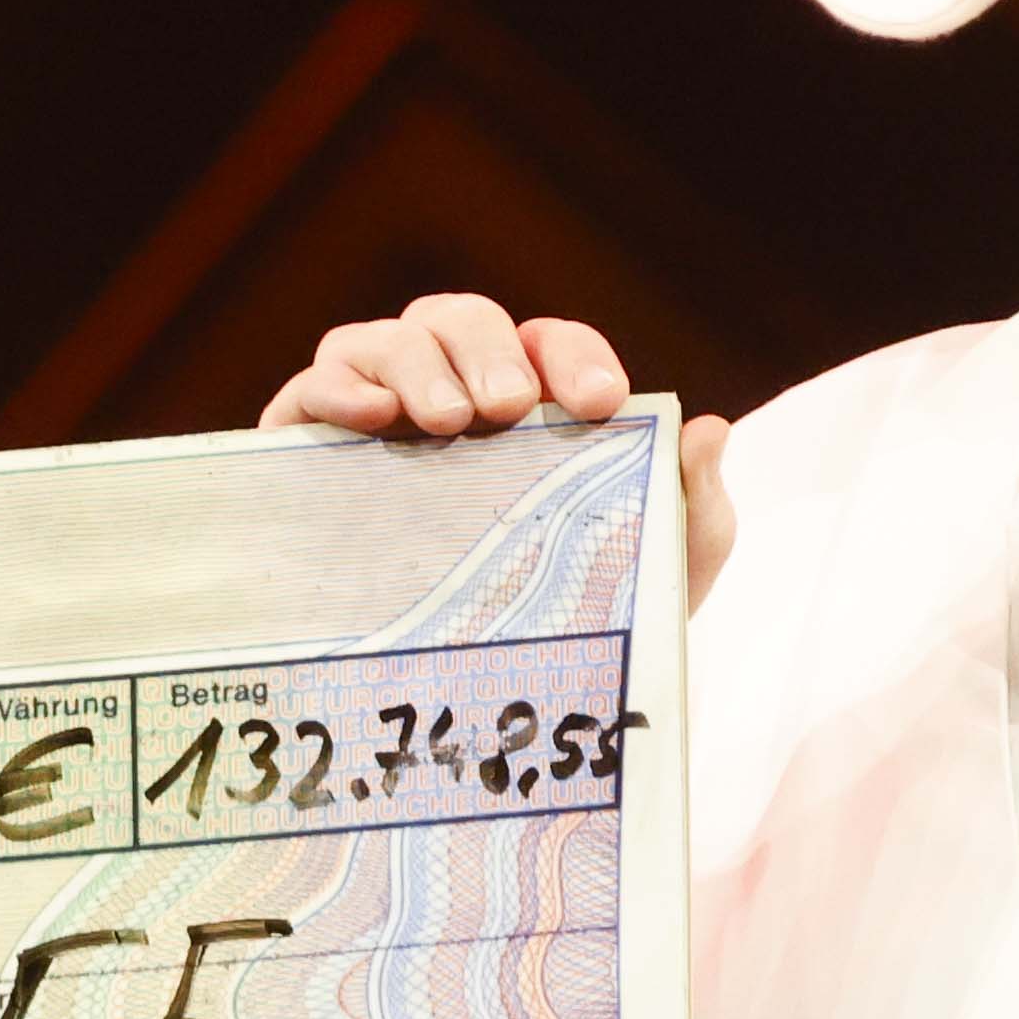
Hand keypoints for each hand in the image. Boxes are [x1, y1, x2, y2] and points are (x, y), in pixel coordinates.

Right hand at [256, 301, 734, 600]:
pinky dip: (336, 386)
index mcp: (528, 403)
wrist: (467, 698)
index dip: (572, 358)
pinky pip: (311, 386)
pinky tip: (367, 419)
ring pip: (383, 339)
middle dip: (487, 350)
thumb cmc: (560, 620)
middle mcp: (449, 390)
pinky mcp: (308, 445)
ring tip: (446, 422)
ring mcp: (376, 411)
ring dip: (415, 364)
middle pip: (459, 319)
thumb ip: (693, 505)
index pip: (549, 345)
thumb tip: (711, 427)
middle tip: (507, 409)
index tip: (598, 403)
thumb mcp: (649, 574)